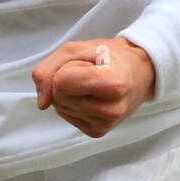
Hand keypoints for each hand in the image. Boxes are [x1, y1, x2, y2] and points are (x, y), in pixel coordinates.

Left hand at [32, 37, 155, 137]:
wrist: (138, 72)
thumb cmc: (109, 56)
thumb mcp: (76, 49)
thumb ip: (48, 69)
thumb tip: (41, 103)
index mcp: (113, 84)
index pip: (60, 81)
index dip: (66, 68)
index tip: (87, 65)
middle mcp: (111, 109)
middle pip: (58, 95)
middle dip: (66, 80)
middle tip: (91, 73)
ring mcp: (105, 124)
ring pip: (59, 107)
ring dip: (69, 92)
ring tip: (92, 84)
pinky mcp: (98, 132)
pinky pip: (66, 115)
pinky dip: (72, 103)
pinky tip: (91, 96)